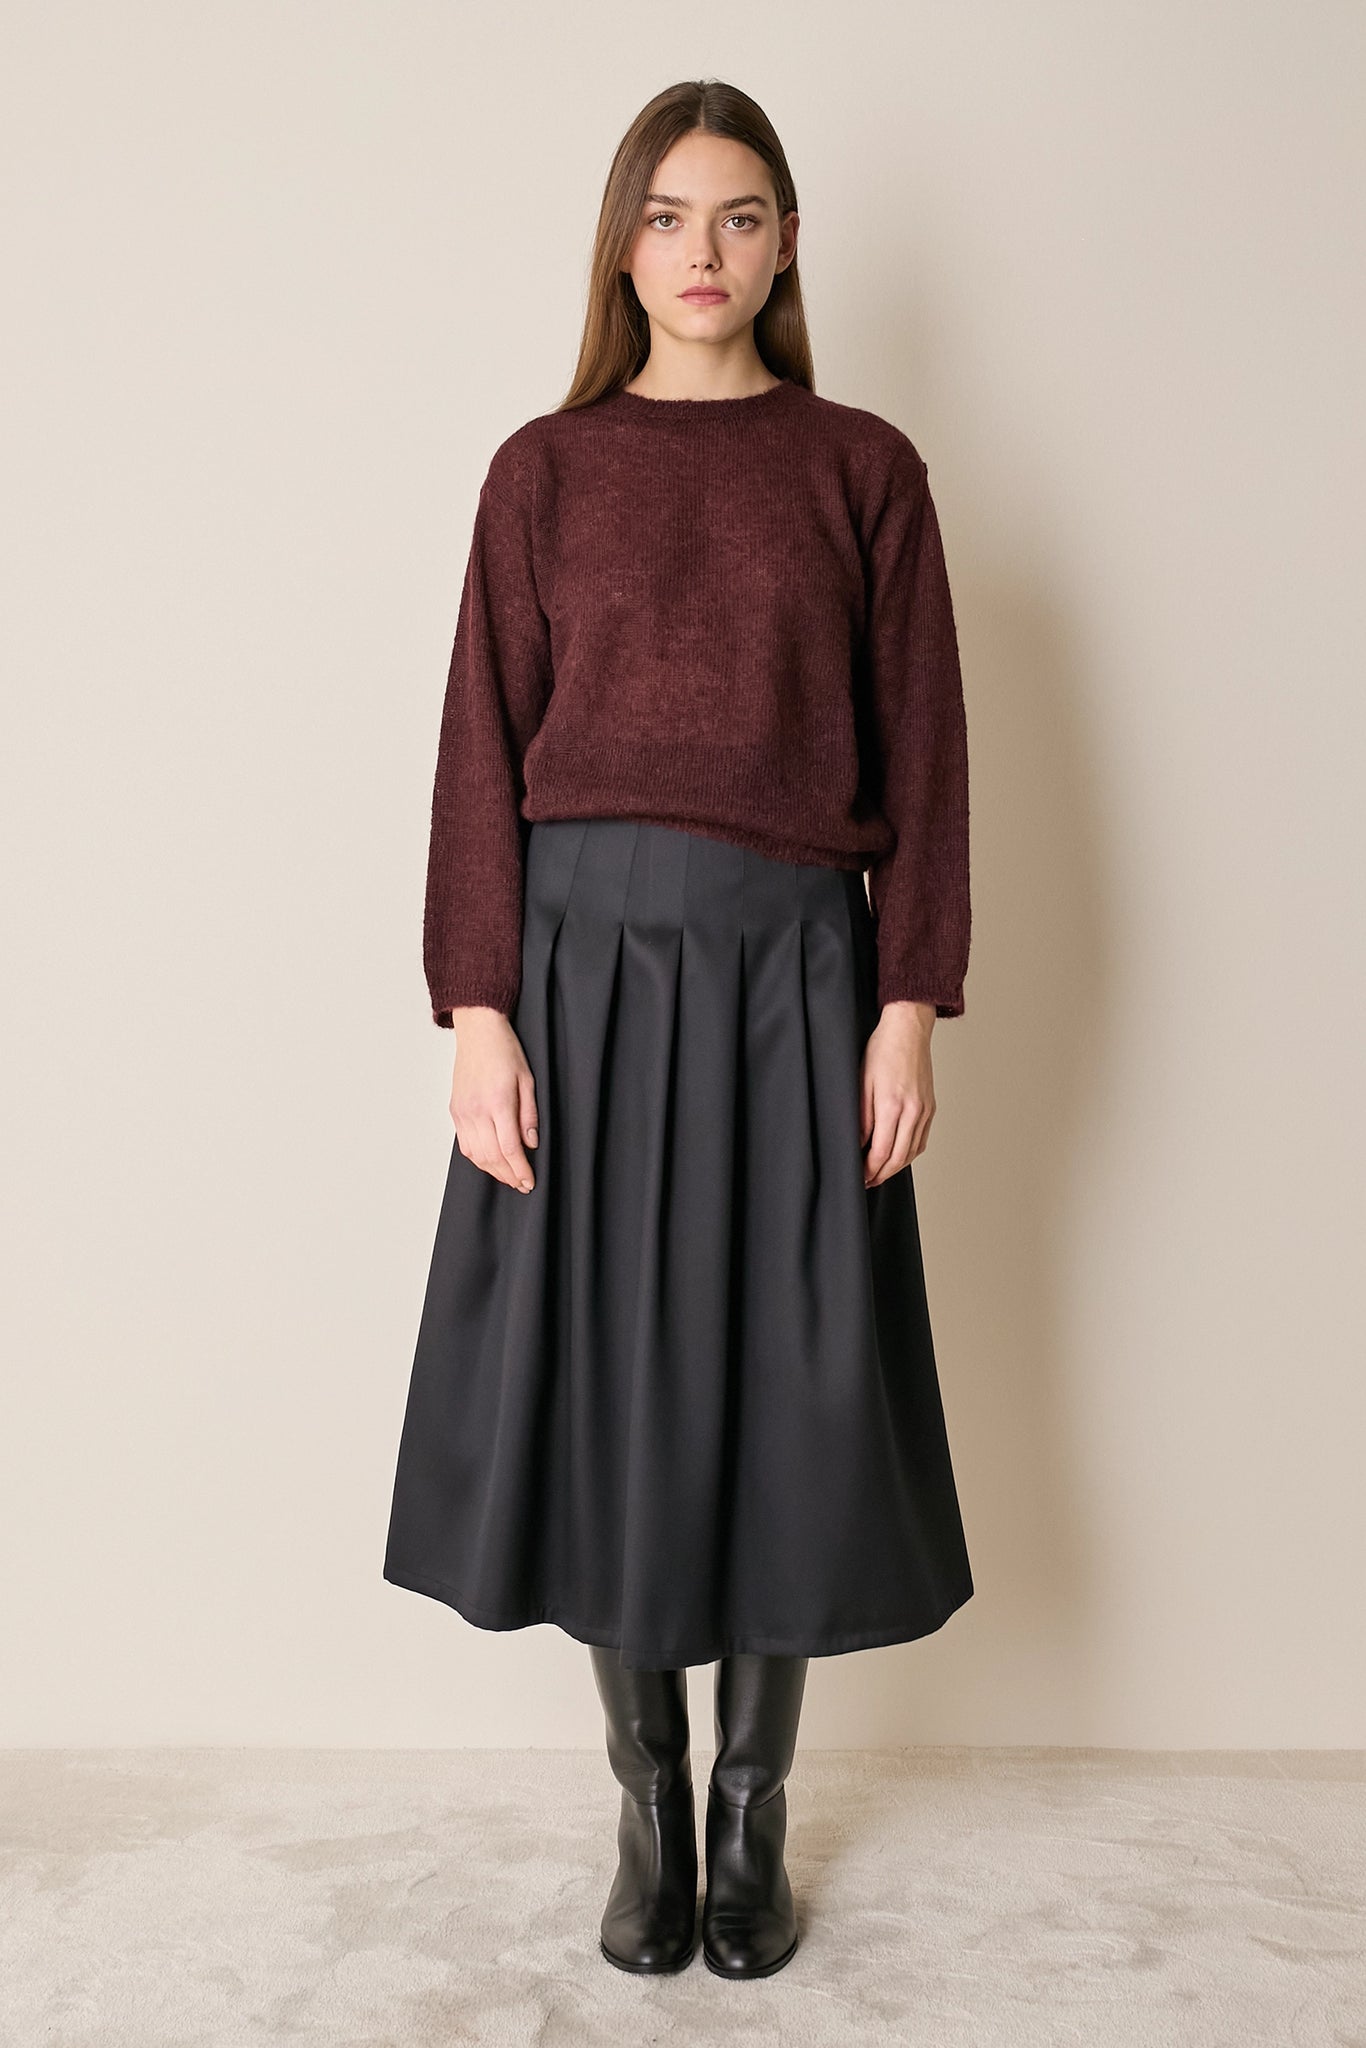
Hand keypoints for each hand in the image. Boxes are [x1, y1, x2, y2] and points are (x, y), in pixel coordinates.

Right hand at [447, 1007, 539, 1191]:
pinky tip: (490, 1162)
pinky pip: (464, 1144)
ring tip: (509, 1177)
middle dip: (508, 1175)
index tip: (529, 1181)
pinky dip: (478, 1159)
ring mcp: (463, 1112)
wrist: (478, 1033)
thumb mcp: (528, 1080)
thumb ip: (529, 1114)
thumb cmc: (505, 1051)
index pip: (509, 1148)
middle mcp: (476, 1110)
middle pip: (491, 1156)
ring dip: (493, 1171)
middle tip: (522, 1184)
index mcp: (498, 1102)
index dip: (520, 1169)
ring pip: (476, 1155)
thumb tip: (531, 1143)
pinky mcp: (455, 1111)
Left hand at [859, 1001, 935, 1185]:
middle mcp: (913, 1112)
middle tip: (868, 1181)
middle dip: (882, 1175)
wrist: (908, 1030)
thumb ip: (862, 1117)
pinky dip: (909, 1154)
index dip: (870, 1170)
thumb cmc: (881, 1050)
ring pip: (912, 1152)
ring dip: (896, 1167)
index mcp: (893, 1106)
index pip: (882, 1152)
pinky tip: (898, 1156)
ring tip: (880, 1173)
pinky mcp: (930, 1107)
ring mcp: (925, 1111)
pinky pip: (922, 1140)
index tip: (859, 1176)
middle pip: (899, 1159)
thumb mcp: (861, 1083)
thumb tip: (859, 1143)